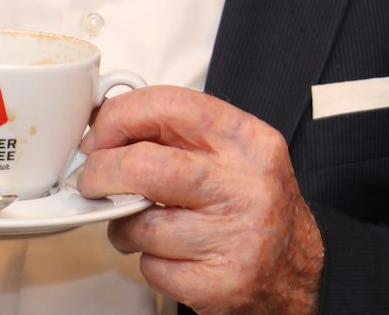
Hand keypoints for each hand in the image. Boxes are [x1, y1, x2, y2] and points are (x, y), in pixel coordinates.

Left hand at [77, 86, 322, 314]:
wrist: (294, 271)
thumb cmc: (259, 209)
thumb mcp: (238, 155)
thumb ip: (183, 136)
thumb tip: (113, 126)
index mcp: (249, 142)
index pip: (172, 106)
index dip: (121, 116)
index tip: (101, 135)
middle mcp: (244, 185)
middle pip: (143, 165)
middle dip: (101, 173)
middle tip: (94, 181)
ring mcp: (231, 236)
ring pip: (138, 223)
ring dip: (125, 227)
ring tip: (147, 226)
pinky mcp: (216, 281)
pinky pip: (150, 266)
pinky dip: (150, 262)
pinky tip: (174, 255)